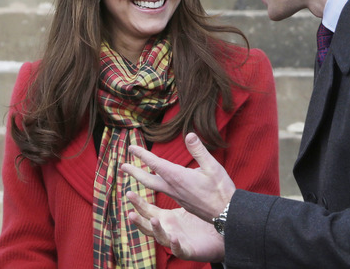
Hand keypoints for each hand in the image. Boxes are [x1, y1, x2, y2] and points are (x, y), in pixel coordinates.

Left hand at [120, 132, 235, 221]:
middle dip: (134, 171)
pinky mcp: (181, 201)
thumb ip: (199, 151)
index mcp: (177, 177)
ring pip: (154, 186)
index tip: (131, 147)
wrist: (226, 214)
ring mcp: (176, 196)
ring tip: (133, 174)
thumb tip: (189, 135)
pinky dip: (155, 185)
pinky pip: (163, 192)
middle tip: (122, 166)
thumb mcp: (213, 167)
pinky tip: (157, 183)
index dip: (142, 154)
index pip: (155, 163)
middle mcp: (173, 187)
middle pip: (147, 179)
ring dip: (142, 178)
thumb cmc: (221, 190)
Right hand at [127, 190, 224, 261]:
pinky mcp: (187, 250)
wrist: (218, 235)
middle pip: (147, 225)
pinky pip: (179, 249)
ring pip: (160, 237)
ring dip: (155, 230)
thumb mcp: (186, 199)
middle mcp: (166, 229)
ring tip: (153, 220)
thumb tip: (170, 167)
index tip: (127, 192)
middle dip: (138, 219)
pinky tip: (174, 237)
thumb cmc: (200, 218)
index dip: (137, 203)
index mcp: (165, 218)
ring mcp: (175, 240)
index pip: (147, 210)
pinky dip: (175, 245)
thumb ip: (176, 186)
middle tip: (130, 211)